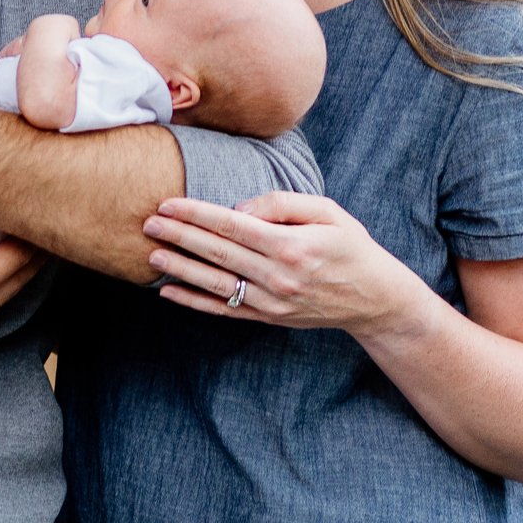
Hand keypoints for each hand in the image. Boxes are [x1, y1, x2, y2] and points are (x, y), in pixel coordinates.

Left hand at [142, 192, 433, 338]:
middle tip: (147, 223)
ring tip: (151, 255)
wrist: (375, 299)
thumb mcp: (327, 212)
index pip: (232, 226)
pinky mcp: (269, 319)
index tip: (168, 203)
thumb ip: (281, 203)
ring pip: (216, 284)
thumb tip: (238, 210)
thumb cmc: (350, 247)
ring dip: (180, 269)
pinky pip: (224, 310)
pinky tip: (169, 292)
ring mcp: (272, 303)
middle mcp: (279, 277)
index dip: (196, 214)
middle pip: (218, 253)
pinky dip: (195, 302)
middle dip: (180, 237)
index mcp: (292, 246)